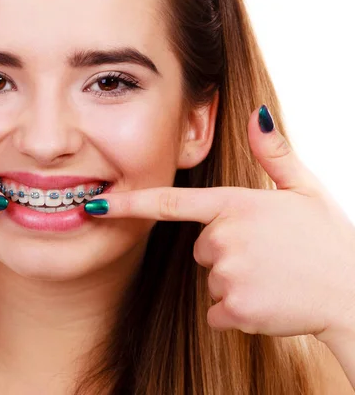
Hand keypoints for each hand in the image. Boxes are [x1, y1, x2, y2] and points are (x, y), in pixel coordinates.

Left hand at [85, 106, 354, 343]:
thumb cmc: (330, 240)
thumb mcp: (305, 189)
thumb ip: (274, 153)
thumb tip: (256, 113)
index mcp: (236, 205)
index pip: (170, 203)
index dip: (129, 204)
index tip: (95, 205)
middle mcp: (225, 238)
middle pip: (201, 249)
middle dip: (227, 253)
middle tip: (268, 255)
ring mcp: (229, 275)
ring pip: (211, 280)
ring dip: (235, 282)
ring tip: (274, 277)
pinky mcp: (235, 310)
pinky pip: (217, 312)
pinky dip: (238, 312)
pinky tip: (269, 302)